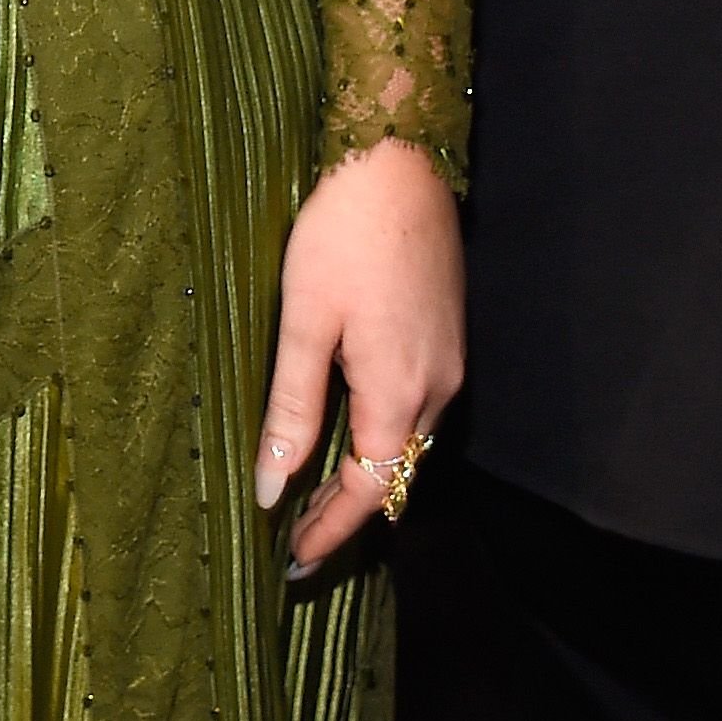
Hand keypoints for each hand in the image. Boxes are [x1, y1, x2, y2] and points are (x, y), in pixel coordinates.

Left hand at [253, 137, 466, 573]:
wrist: (399, 158)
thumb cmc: (344, 232)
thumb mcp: (304, 322)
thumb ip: (293, 409)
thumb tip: (273, 487)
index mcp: (400, 391)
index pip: (371, 490)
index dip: (332, 530)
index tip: (294, 562)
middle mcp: (437, 388)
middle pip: (394, 474)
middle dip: (347, 513)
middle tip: (296, 544)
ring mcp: (448, 362)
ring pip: (407, 444)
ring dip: (365, 475)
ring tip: (313, 498)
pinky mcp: (447, 337)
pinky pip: (417, 411)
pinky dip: (381, 437)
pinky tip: (349, 435)